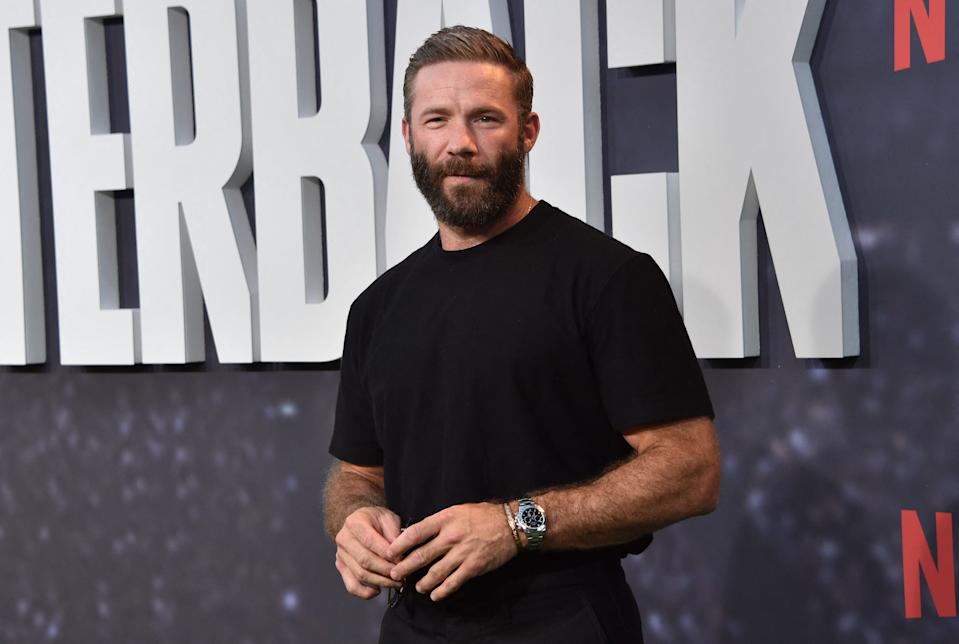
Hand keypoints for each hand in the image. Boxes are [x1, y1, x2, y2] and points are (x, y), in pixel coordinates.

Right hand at [334, 506, 402, 598]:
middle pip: (365, 560)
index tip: (401, 560)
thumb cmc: (376, 520)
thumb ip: (393, 533)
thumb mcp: (388, 517)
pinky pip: (351, 585)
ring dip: (380, 582)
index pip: (370, 541)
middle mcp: (344, 539)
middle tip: (401, 574)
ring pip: (360, 574)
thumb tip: (399, 554)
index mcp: (354, 523)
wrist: (360, 522)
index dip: (386, 553)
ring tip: (396, 583)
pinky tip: (378, 590)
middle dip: (386, 570)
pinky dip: (365, 592)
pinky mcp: (342, 567)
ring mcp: (341, 555)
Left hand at [386, 502, 516, 600]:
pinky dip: (442, 591)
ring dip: (423, 582)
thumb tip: (417, 534)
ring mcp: (463, 553)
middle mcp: (452, 536)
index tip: (390, 552)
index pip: (416, 532)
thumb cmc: (482, 515)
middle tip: (395, 574)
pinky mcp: (473, 566)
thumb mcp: (457, 510)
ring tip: (417, 587)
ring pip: (436, 572)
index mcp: (445, 519)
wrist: (511, 524)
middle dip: (405, 567)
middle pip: (422, 555)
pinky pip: (454, 582)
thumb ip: (438, 522)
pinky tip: (435, 595)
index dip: (400, 544)